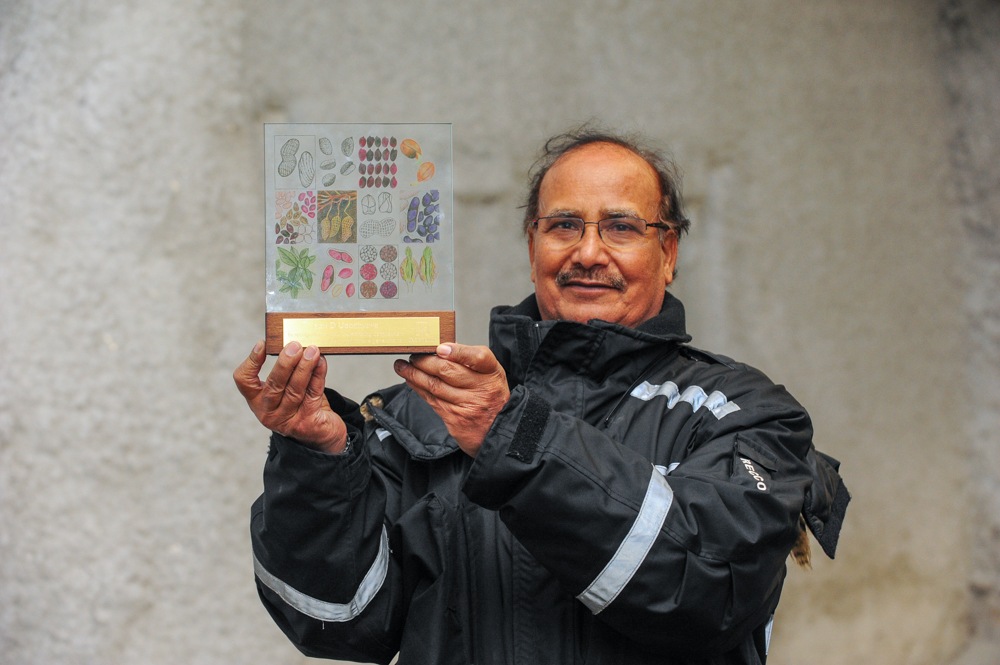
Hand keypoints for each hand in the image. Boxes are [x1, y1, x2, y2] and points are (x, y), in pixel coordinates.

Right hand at [233, 340, 347, 453]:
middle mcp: (268, 412)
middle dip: (285, 363)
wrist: (321, 433)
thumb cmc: (302, 403)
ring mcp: (287, 420)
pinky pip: (313, 394)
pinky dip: (318, 376)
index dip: (251, 362)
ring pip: (295, 390)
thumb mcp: (288, 388)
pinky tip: (321, 362)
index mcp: (257, 400)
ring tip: (312, 351)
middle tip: (294, 346)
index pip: (244, 381)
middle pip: (274, 385)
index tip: (262, 344)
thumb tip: (297, 343)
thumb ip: (289, 369)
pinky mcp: (307, 423)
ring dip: (305, 367)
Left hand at [394, 343, 509, 456]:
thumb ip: (470, 360)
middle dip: (424, 361)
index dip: (458, 352)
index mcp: (492, 373)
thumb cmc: (491, 396)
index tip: (440, 348)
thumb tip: (441, 348)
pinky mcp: (455, 418)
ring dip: (414, 374)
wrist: (497, 430)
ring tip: (402, 366)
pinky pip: (432, 400)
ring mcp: (467, 405)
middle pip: (448, 370)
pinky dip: (418, 388)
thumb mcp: (491, 374)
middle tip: (413, 355)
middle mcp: (481, 389)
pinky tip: (410, 380)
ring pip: (435, 385)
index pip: (478, 357)